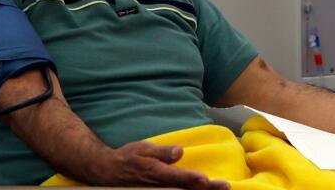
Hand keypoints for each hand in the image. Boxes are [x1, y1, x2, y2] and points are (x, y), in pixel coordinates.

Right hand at [93, 141, 229, 189]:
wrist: (108, 171)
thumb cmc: (128, 157)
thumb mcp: (143, 148)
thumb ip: (162, 152)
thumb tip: (180, 151)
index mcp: (156, 173)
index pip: (178, 177)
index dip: (192, 179)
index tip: (206, 179)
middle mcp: (158, 186)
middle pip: (185, 189)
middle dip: (206, 189)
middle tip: (225, 186)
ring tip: (220, 189)